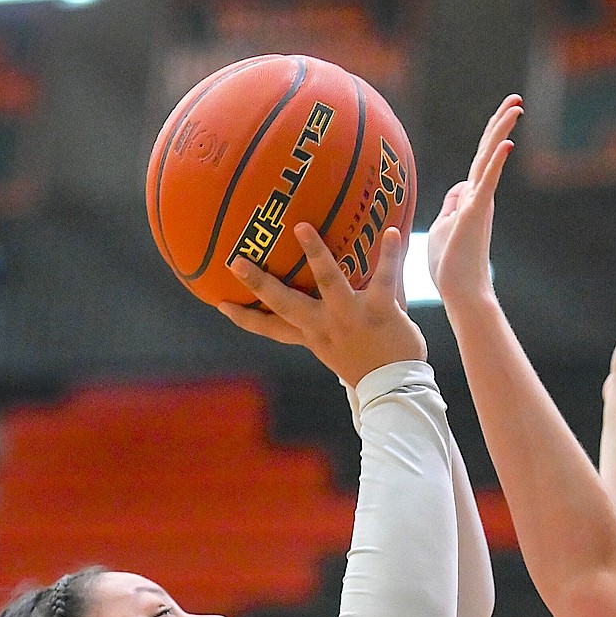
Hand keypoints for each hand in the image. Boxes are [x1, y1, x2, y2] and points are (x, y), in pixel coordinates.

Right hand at [218, 223, 424, 387]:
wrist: (395, 388)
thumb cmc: (365, 361)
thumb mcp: (334, 345)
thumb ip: (323, 320)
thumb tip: (318, 289)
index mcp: (311, 335)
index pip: (271, 328)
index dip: (245, 317)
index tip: (220, 303)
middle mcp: (324, 326)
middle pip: (284, 304)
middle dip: (260, 283)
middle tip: (236, 262)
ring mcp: (350, 318)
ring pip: (329, 283)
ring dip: (316, 255)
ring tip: (302, 228)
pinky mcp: (380, 312)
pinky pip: (385, 279)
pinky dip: (390, 255)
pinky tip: (393, 232)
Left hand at [428, 95, 522, 305]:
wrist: (460, 292)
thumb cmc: (449, 266)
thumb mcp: (442, 228)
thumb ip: (450, 205)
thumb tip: (459, 188)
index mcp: (470, 199)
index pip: (479, 162)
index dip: (488, 140)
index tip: (502, 117)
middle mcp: (478, 197)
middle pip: (488, 152)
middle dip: (501, 124)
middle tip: (516, 101)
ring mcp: (479, 204)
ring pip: (490, 159)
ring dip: (501, 131)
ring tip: (516, 108)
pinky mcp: (476, 214)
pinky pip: (487, 183)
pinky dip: (496, 163)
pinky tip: (507, 143)